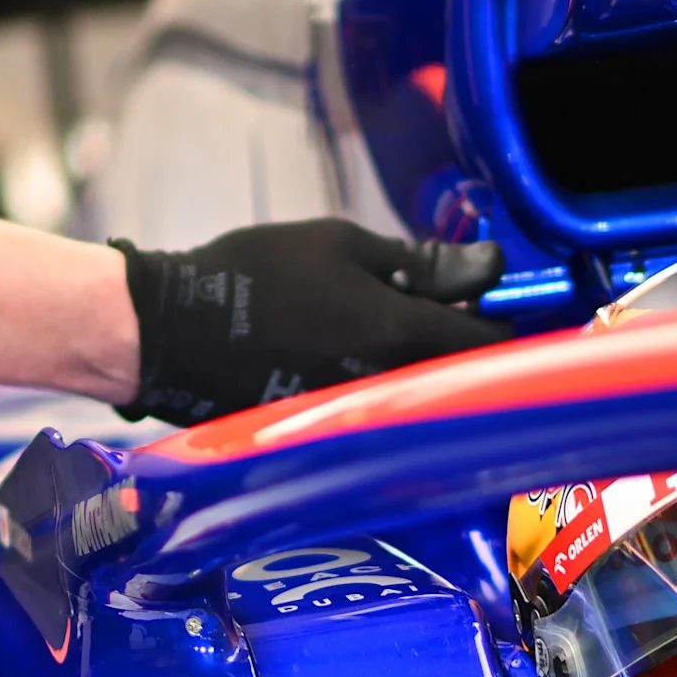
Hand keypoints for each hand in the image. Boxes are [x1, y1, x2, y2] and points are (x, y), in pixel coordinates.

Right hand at [114, 220, 509, 425]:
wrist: (173, 332)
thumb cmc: (257, 275)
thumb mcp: (340, 244)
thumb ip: (418, 263)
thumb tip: (485, 268)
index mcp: (401, 335)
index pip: (485, 342)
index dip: (504, 321)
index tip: (502, 303)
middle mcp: (390, 388)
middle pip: (457, 373)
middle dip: (465, 344)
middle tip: (453, 308)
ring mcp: (359, 416)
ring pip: (420, 393)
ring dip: (427, 365)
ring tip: (404, 328)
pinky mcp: (329, 431)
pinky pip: (381, 409)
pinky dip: (388, 385)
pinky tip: (365, 357)